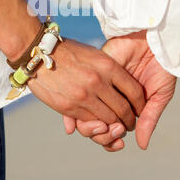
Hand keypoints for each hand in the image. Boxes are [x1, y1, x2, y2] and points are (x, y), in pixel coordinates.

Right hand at [29, 38, 144, 129]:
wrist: (39, 55)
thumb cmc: (68, 52)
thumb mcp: (93, 55)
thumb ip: (109, 71)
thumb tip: (125, 88)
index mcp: (108, 66)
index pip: (134, 91)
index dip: (140, 103)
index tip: (140, 108)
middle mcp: (98, 81)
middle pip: (123, 110)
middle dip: (130, 120)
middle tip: (131, 124)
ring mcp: (84, 96)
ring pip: (108, 120)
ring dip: (115, 127)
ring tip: (117, 127)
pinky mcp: (70, 107)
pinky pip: (90, 122)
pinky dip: (97, 126)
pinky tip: (99, 124)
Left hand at [63, 31, 176, 149]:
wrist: (158, 40)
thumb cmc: (163, 66)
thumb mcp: (159, 96)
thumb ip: (149, 119)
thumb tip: (141, 146)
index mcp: (124, 104)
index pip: (112, 128)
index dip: (111, 139)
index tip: (118, 144)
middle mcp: (109, 96)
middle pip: (96, 123)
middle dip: (102, 135)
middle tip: (113, 133)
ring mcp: (100, 84)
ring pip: (85, 111)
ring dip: (90, 125)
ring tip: (104, 127)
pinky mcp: (94, 71)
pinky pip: (79, 93)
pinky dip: (74, 110)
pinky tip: (78, 121)